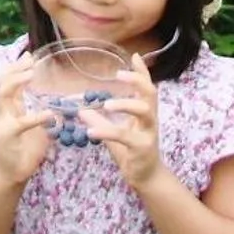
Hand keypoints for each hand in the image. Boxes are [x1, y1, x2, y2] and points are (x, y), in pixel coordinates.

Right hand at [0, 53, 52, 187]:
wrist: (11, 173)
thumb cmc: (23, 148)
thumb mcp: (35, 126)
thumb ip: (42, 113)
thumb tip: (61, 104)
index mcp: (8, 107)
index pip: (6, 79)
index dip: (15, 66)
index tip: (29, 55)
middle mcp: (2, 111)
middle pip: (1, 81)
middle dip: (15, 68)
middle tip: (30, 61)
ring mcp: (2, 123)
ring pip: (1, 96)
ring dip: (16, 82)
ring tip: (31, 75)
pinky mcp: (7, 137)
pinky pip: (21, 123)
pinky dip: (35, 117)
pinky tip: (49, 114)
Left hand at [84, 53, 161, 189]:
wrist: (145, 177)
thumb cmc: (132, 151)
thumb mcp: (115, 133)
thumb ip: (101, 121)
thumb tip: (81, 110)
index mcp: (145, 113)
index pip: (147, 88)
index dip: (142, 72)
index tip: (134, 57)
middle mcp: (150, 119)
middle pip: (151, 94)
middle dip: (138, 81)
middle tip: (118, 75)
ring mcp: (148, 133)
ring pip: (144, 111)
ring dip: (125, 104)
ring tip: (106, 104)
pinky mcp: (142, 148)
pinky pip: (125, 136)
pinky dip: (107, 132)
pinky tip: (91, 132)